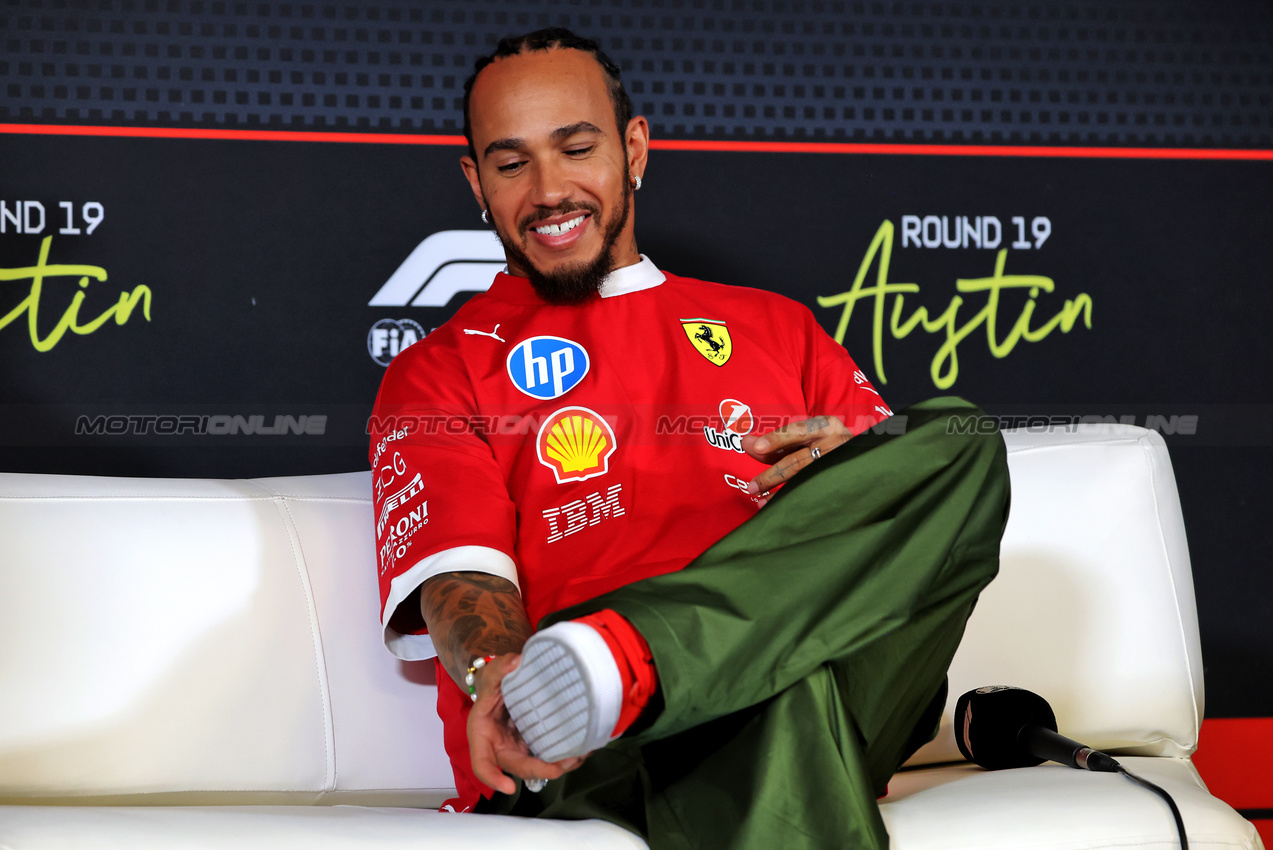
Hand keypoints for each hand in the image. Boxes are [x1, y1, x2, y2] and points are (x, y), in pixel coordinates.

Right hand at [467, 653, 586, 794]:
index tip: (509, 787)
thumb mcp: (491, 675)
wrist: (502, 687)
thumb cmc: (493, 686)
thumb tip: (515, 662)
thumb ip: (499, 669)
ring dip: (559, 765)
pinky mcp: (534, 745)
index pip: (482, 763)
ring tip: (579, 756)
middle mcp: (501, 748)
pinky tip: (583, 747)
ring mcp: (519, 749)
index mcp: (483, 735)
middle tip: (564, 764)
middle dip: (543, 770)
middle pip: (519, 768)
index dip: (493, 778)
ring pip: (537, 765)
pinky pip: (548, 755)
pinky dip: (565, 754)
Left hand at [741, 415, 851, 500]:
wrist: (867, 458)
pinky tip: (773, 504)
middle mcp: (835, 444)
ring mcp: (840, 466)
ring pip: (804, 481)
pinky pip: (811, 493)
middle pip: (799, 461)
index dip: (776, 440)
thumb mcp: (807, 435)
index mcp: (825, 426)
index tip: (757, 448)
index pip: (797, 432)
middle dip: (772, 475)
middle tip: (751, 486)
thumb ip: (778, 441)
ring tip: (758, 498)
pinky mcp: (841, 483)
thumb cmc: (826, 443)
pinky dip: (790, 500)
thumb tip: (746, 443)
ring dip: (778, 491)